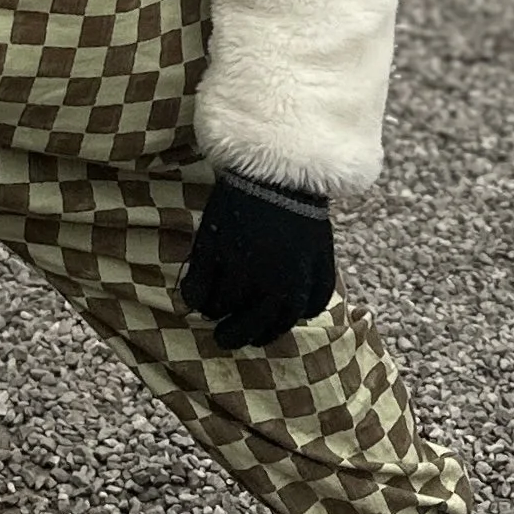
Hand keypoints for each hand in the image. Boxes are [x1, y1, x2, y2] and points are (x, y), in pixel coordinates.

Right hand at [179, 170, 335, 348]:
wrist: (275, 175)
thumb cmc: (300, 215)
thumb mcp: (321, 257)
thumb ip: (315, 291)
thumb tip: (300, 316)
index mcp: (295, 292)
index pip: (275, 329)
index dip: (262, 335)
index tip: (252, 335)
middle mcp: (265, 290)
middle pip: (244, 330)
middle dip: (232, 336)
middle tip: (223, 338)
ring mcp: (235, 272)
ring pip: (217, 310)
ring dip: (214, 311)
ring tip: (211, 305)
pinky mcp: (211, 254)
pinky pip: (195, 291)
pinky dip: (192, 295)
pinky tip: (194, 292)